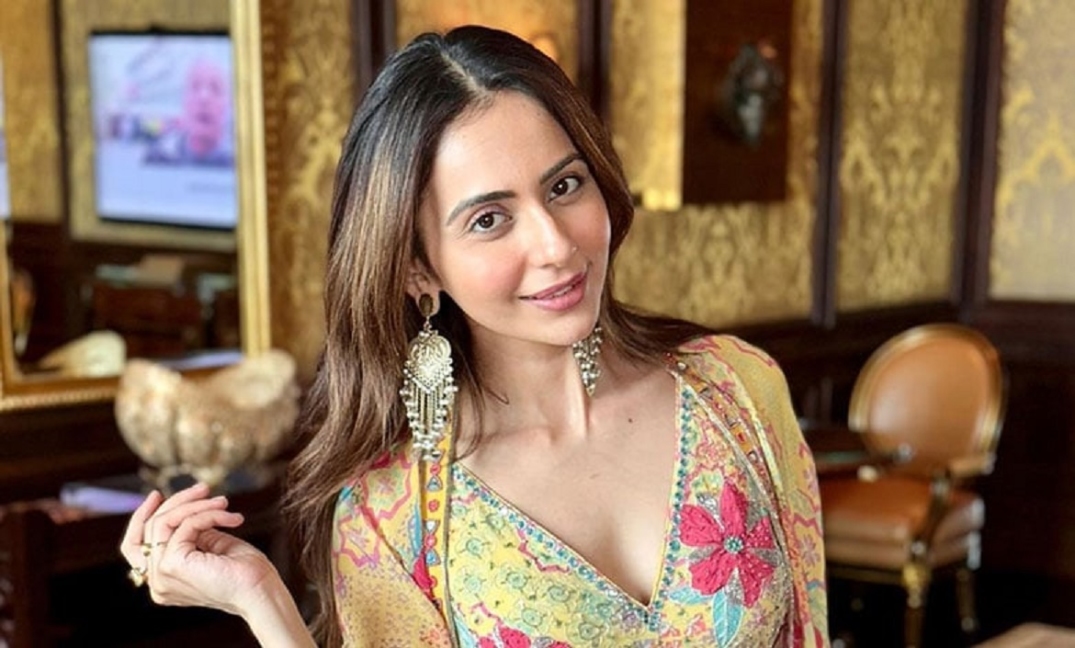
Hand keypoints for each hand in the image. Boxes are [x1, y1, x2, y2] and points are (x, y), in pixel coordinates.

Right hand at [119, 483, 280, 617]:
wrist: (260, 590)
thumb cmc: (245, 571)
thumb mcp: (212, 545)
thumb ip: (191, 531)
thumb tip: (181, 507)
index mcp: (163, 580)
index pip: (134, 546)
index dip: (141, 517)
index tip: (157, 494)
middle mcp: (156, 582)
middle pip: (149, 528)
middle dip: (177, 502)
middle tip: (203, 489)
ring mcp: (160, 575)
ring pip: (164, 522)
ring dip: (197, 505)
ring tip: (223, 502)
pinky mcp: (172, 565)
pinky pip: (186, 525)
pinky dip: (209, 514)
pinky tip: (232, 518)